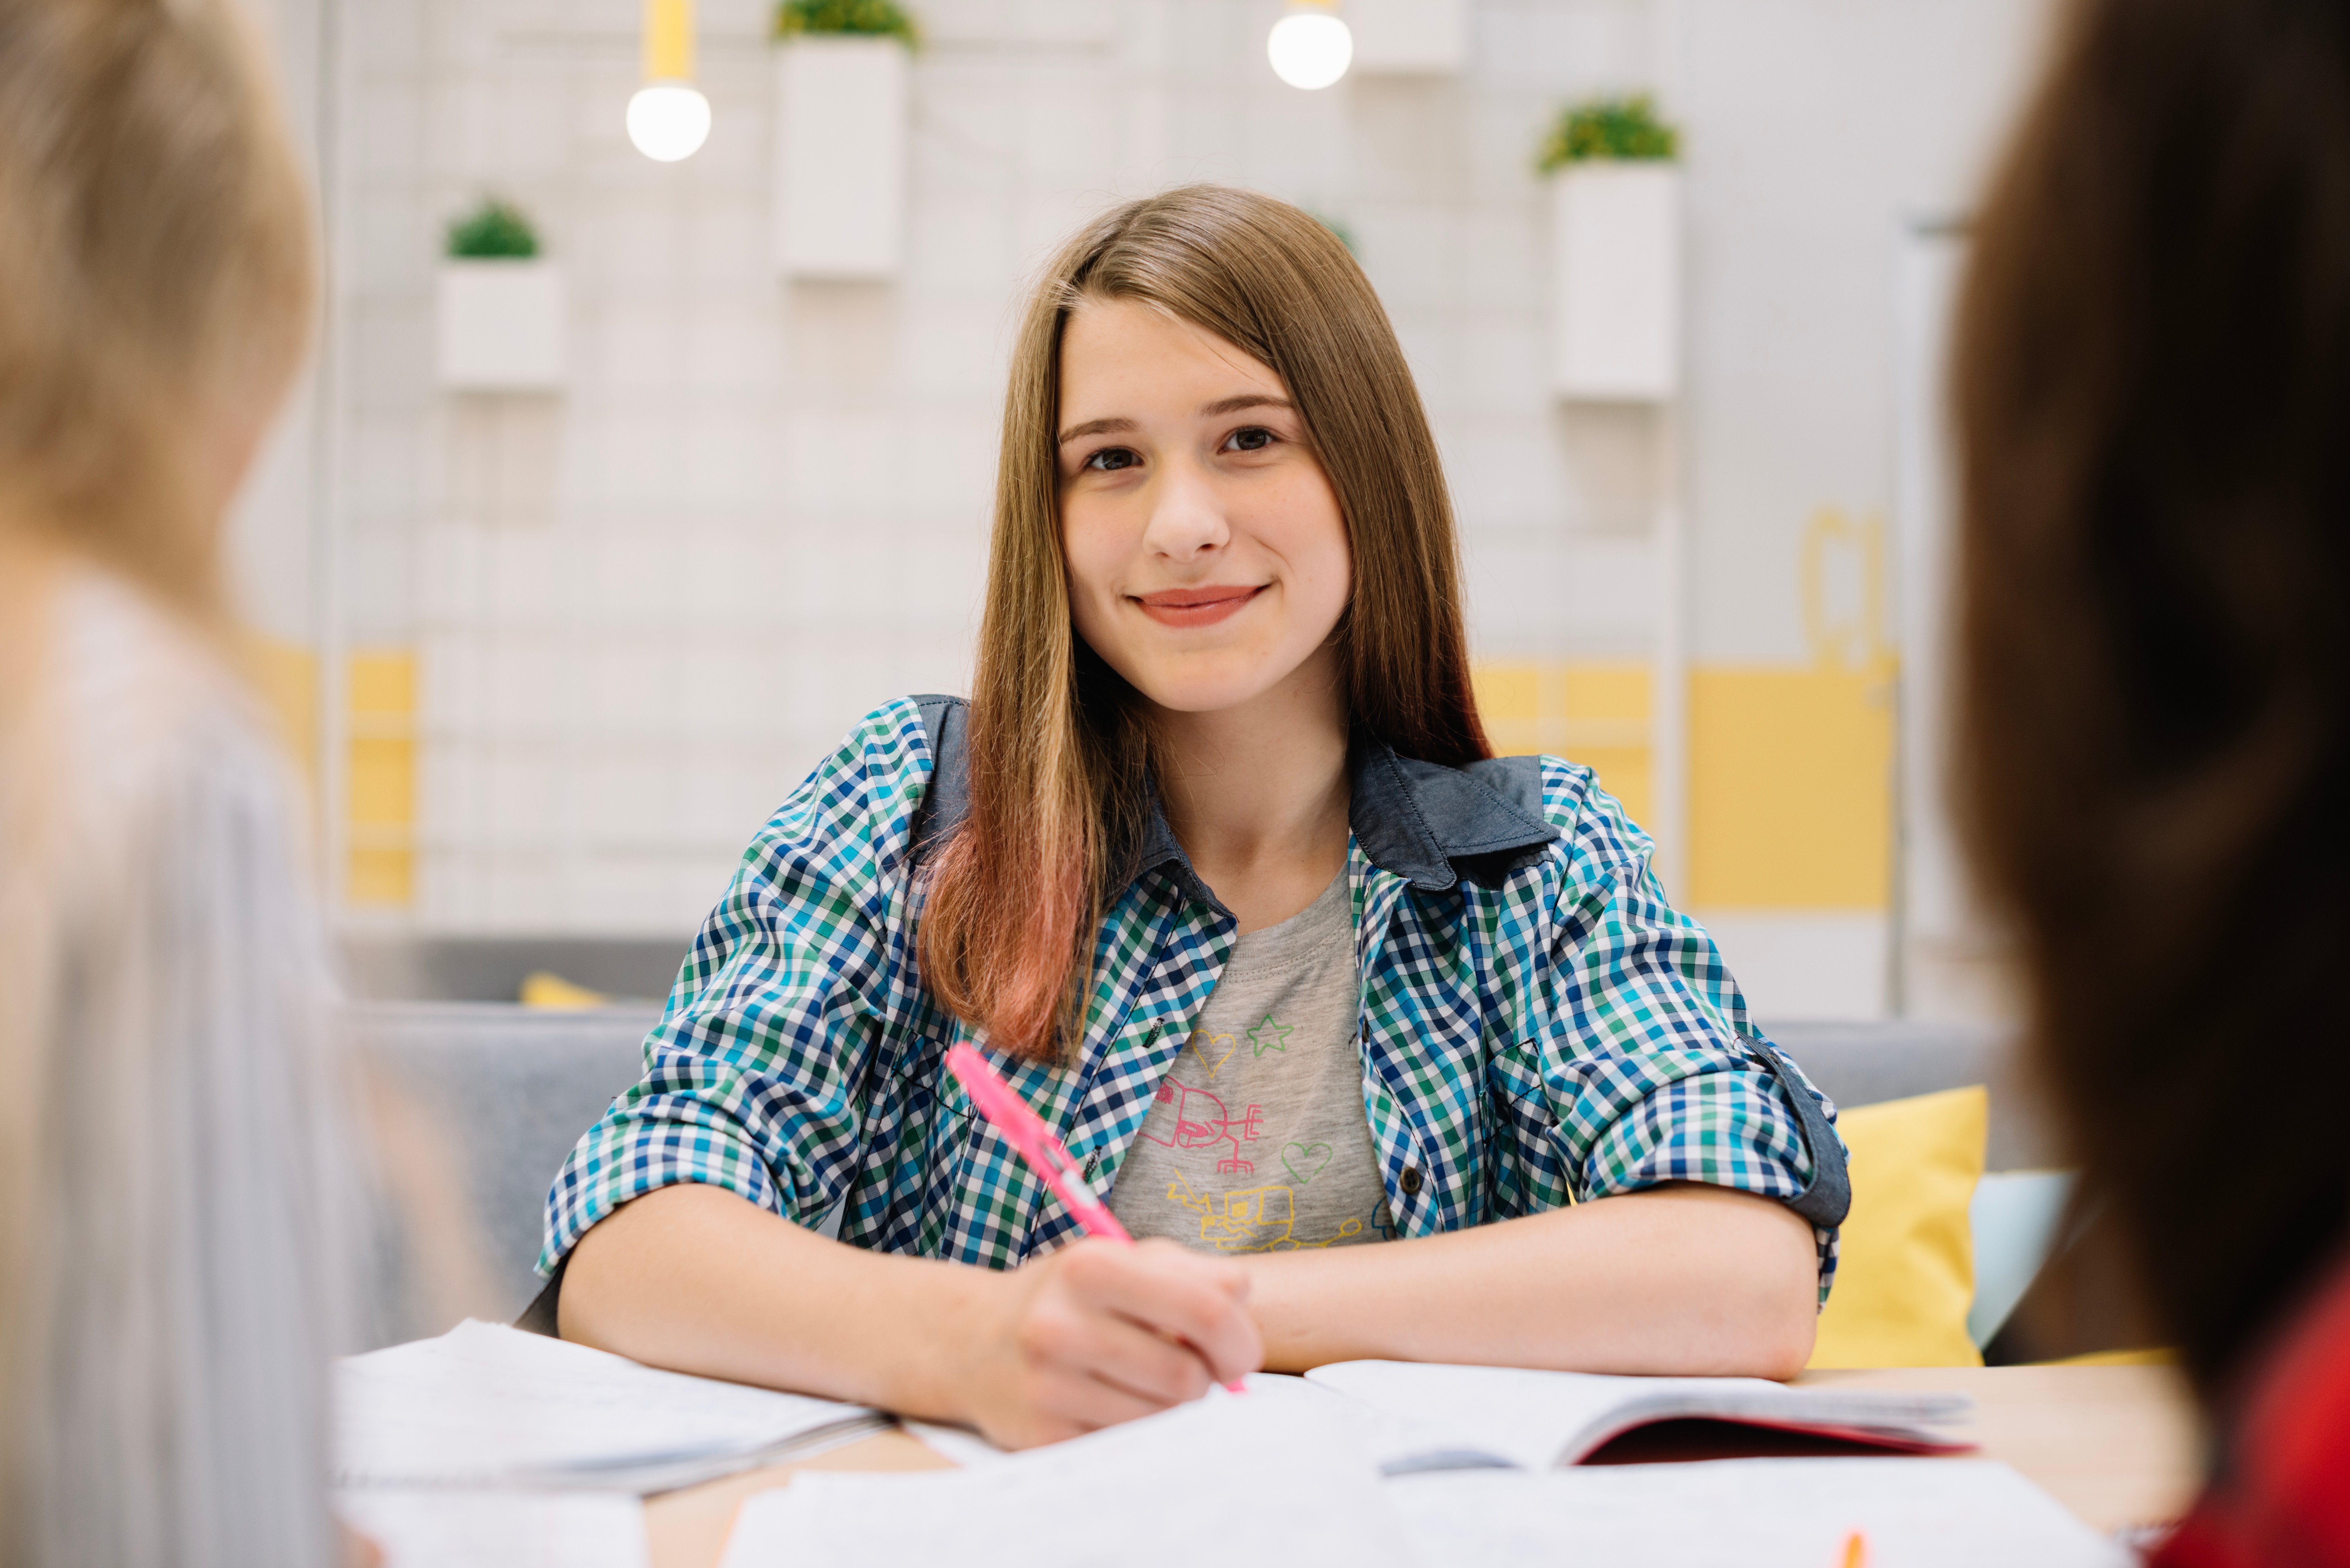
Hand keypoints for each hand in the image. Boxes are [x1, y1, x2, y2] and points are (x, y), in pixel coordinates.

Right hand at [958, 1237, 1261, 1447]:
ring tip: (1146, 1383)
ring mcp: (1047, 1385)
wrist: (973, 1341)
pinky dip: (1135, 1430)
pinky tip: (1112, 1405)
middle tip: (1188, 1369)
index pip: (1206, 1311)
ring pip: (1161, 1419)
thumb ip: (1190, 1271)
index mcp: (1092, 1267)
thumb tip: (1243, 1293)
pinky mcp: (1041, 1436)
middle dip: (1204, 1380)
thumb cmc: (1069, 1298)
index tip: (1238, 1355)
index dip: (1240, 1340)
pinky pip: (1126, 1446)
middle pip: (1188, 1377)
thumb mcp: (1123, 1261)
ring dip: (1170, 1407)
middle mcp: (1062, 1325)